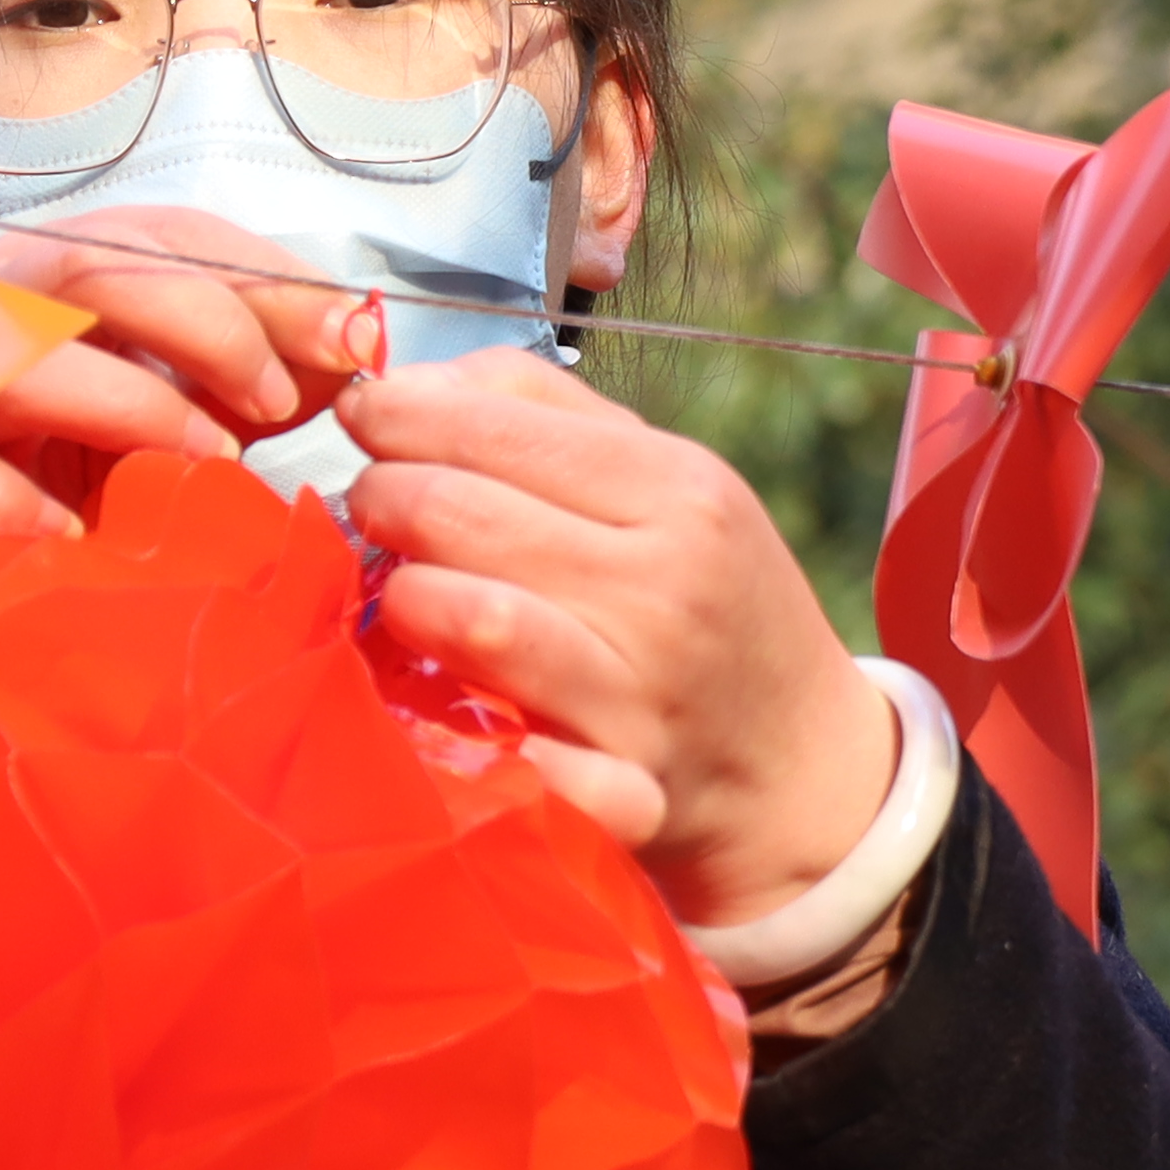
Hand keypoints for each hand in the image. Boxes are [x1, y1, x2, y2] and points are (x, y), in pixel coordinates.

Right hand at [0, 206, 378, 537]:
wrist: (6, 553)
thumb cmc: (116, 461)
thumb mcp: (209, 399)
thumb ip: (279, 362)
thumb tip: (358, 339)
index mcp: (74, 274)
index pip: (163, 234)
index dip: (262, 278)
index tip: (344, 344)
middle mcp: (5, 312)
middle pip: (89, 266)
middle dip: (203, 323)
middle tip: (270, 403)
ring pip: (19, 361)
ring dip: (132, 403)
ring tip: (209, 464)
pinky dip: (18, 505)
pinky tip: (80, 533)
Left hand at [341, 350, 896, 931]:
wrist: (805, 762)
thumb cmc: (712, 601)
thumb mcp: (666, 484)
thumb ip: (542, 413)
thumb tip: (412, 381)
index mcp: (679, 489)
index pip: (501, 421)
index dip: (401, 413)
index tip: (364, 417)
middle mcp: (667, 583)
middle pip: (463, 511)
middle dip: (382, 498)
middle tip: (370, 507)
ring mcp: (644, 691)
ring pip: (473, 617)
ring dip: (400, 596)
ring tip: (396, 588)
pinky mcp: (624, 788)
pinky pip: (525, 757)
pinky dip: (470, 729)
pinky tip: (440, 707)